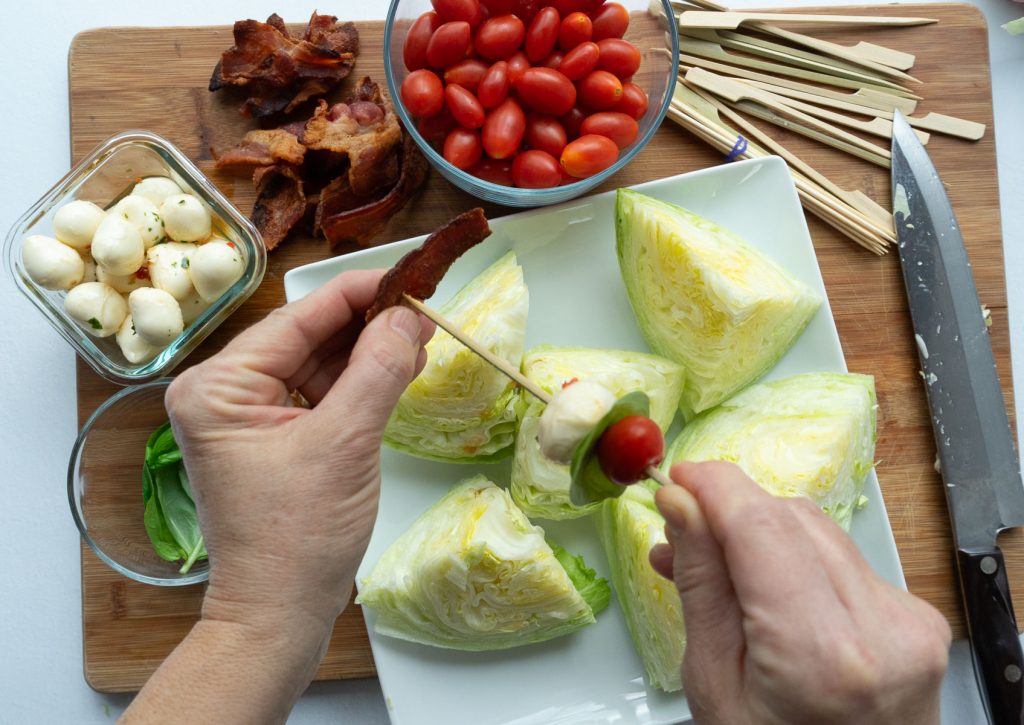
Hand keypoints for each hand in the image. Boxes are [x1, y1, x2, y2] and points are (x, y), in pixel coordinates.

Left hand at [165, 268, 432, 644]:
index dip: (358, 294)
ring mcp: (247, 417)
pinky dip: (359, 384)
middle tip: (424, 310)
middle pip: (307, 337)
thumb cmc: (298, 538)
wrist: (279, 614)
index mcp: (218, 386)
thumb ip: (377, 371)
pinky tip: (397, 369)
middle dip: (367, 325)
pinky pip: (319, 395)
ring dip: (368, 353)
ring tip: (419, 339)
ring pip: (317, 363)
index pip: (297, 319)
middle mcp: (223, 393)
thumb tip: (408, 316)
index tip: (408, 277)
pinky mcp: (272, 439)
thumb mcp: (344, 444)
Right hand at [650, 462, 949, 724]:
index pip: (761, 526)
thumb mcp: (714, 682)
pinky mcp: (916, 618)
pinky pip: (843, 559)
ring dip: (759, 534)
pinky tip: (762, 586)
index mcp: (819, 653)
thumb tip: (681, 505)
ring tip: (711, 566)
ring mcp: (908, 621)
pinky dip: (795, 561)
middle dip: (730, 514)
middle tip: (678, 531)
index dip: (714, 487)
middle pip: (790, 520)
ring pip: (817, 531)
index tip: (678, 478)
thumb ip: (702, 584)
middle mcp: (880, 628)